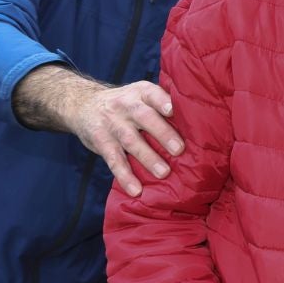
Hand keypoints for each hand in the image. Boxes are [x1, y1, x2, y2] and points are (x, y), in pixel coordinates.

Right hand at [70, 80, 184, 196]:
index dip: (163, 101)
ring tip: (163, 173)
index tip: (174, 110)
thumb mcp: (140, 95)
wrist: (83, 104)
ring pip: (130, 140)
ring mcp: (112, 123)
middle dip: (162, 132)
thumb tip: (201, 124)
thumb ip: (163, 105)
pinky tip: (135, 190)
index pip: (153, 94)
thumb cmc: (126, 103)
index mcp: (141, 92)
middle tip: (179, 149)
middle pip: (144, 117)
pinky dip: (124, 175)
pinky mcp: (100, 141)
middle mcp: (126, 105)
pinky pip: (113, 159)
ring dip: (147, 157)